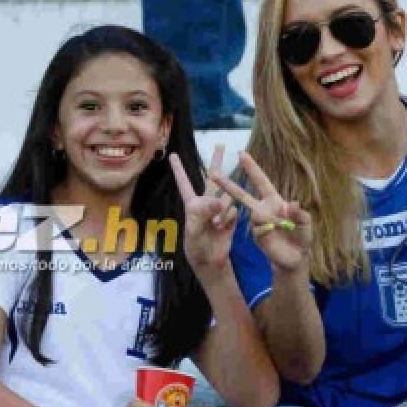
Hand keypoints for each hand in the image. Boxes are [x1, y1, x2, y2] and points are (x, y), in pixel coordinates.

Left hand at [170, 147, 237, 281]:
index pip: (185, 183)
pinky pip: (234, 210)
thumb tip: (219, 202)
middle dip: (216, 161)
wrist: (211, 262)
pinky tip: (223, 227)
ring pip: (227, 194)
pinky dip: (229, 218)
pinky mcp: (232, 217)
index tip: (172, 154)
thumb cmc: (196, 247)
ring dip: (225, 202)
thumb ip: (203, 214)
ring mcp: (220, 209)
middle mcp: (207, 203)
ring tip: (218, 221)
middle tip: (221, 144)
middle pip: (213, 178)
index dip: (179, 169)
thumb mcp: (194, 230)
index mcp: (193, 204)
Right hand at [212, 151, 312, 273]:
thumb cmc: (301, 236)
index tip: (241, 154)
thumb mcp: (305, 223)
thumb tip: (293, 203)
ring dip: (266, 218)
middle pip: (242, 195)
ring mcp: (258, 222)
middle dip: (228, 185)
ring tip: (279, 226)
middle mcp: (263, 209)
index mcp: (274, 200)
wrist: (296, 257)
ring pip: (253, 213)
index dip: (252, 168)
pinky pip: (258, 229)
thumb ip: (300, 213)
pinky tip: (274, 233)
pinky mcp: (256, 235)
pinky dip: (267, 230)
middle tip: (213, 173)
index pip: (261, 181)